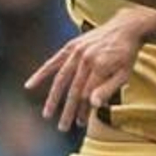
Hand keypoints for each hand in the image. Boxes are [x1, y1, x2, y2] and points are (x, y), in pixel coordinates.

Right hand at [25, 16, 145, 130]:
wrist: (125, 27)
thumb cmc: (126, 54)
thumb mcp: (124, 74)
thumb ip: (108, 89)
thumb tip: (94, 106)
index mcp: (101, 66)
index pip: (88, 95)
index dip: (83, 110)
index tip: (80, 123)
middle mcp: (86, 59)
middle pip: (74, 90)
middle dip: (67, 110)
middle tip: (62, 127)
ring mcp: (77, 52)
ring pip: (62, 79)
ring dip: (54, 98)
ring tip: (47, 114)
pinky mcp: (71, 46)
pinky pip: (53, 62)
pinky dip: (41, 73)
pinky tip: (30, 85)